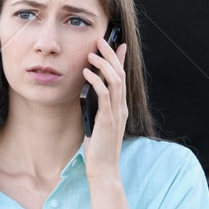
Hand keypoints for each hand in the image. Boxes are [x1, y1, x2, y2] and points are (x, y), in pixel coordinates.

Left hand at [83, 36, 129, 179]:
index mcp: (120, 108)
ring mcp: (116, 113)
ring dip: (103, 64)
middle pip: (120, 74)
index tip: (118, 44)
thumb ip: (97, 107)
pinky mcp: (107, 119)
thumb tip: (88, 92)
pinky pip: (104, 95)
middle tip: (101, 40)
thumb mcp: (98, 122)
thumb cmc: (98, 148)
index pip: (122, 78)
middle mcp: (121, 107)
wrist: (104, 168)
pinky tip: (86, 73)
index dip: (120, 60)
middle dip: (111, 55)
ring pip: (115, 81)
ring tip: (92, 53)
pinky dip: (96, 81)